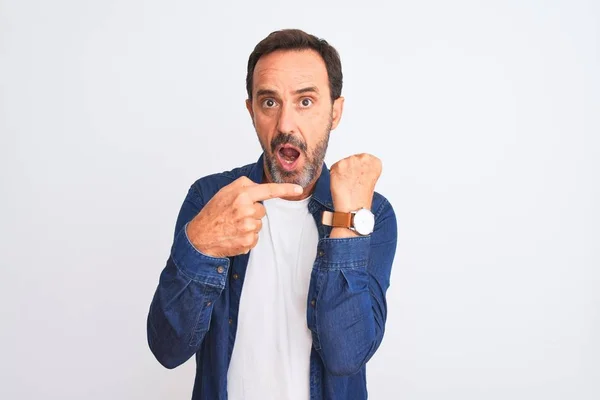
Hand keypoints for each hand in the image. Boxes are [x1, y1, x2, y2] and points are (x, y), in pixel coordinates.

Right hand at [186, 176, 302, 257]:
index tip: (298, 189)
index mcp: (242, 195)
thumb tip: (260, 186)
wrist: (200, 236)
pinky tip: (234, 235)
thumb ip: (244, 185)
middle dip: (252, 213)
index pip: (269, 190)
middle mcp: (247, 211)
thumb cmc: (213, 213)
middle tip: (235, 215)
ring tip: (233, 226)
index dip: (286, 189)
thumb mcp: (225, 192)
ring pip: (259, 225)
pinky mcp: (247, 242)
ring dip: (249, 226)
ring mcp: (248, 228)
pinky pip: (255, 238)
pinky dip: (247, 238)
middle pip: (262, 211)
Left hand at [329, 153, 381, 212]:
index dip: (359, 170)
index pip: (364, 159)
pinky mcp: (338, 165)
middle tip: (353, 183)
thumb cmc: (361, 198)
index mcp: (375, 161)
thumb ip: (365, 168)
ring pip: (342, 163)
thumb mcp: (370, 179)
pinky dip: (334, 175)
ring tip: (347, 184)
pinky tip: (341, 184)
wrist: (353, 209)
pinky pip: (333, 168)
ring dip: (342, 172)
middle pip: (352, 159)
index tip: (360, 178)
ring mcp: (350, 161)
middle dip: (350, 169)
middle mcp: (364, 158)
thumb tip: (355, 164)